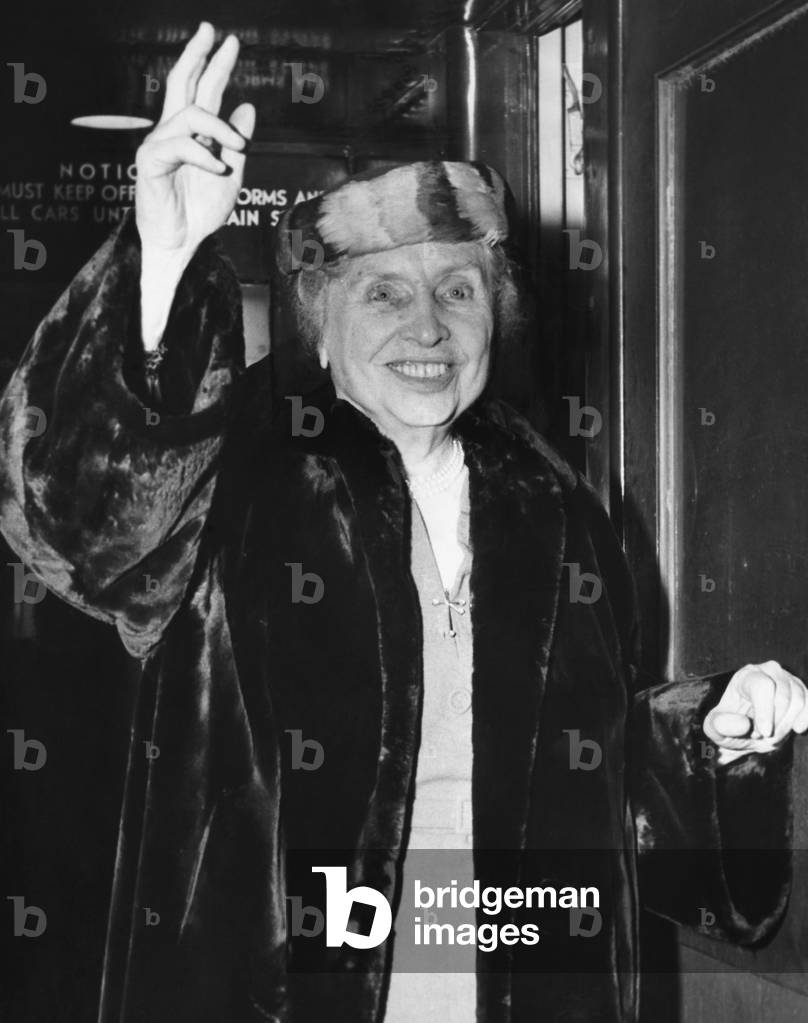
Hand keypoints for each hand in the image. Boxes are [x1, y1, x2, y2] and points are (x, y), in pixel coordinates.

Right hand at [135, 22, 254, 257]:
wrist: (184, 243)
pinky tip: (219, 169)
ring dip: (220, 127)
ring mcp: (159, 144)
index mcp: (192, 133)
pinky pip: (181, 146)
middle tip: (212, 31)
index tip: (228, 41)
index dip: (213, 65)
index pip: (202, 90)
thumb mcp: (230, 175)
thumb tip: (247, 106)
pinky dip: (205, 156)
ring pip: (190, 115)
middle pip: (181, 83)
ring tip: (239, 146)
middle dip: (198, 55)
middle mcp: (173, 131)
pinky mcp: (150, 161)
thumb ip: (236, 144)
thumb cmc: (201, 212)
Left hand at [703, 660, 807, 763]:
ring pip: (799, 701)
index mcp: (746, 676)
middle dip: (775, 724)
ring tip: (771, 736)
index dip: (765, 711)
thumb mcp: (715, 728)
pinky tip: (797, 729)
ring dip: (787, 725)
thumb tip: (744, 724)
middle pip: (782, 696)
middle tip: (761, 737)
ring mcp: (789, 679)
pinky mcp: (803, 692)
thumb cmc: (729, 724)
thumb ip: (722, 725)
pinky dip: (806, 719)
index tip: (764, 732)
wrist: (747, 730)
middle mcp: (769, 671)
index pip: (762, 686)